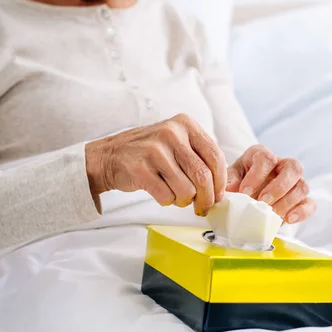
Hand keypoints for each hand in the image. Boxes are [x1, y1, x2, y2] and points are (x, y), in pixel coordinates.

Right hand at [86, 114, 226, 215]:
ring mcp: (154, 150)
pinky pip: (166, 196)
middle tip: (202, 207)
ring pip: (186, 190)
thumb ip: (199, 157)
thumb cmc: (150, 154)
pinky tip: (161, 193)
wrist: (110, 156)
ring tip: (176, 196)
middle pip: (203, 176)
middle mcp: (171, 133)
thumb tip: (221, 187)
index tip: (217, 196)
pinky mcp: (140, 168)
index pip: (215, 157)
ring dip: (184, 201)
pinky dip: (167, 201)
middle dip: (206, 199)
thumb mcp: (177, 141)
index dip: (220, 182)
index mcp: (185, 124)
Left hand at [227, 145, 315, 223]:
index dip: (257, 175)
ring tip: (273, 214)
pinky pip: (310, 203)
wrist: (246, 197)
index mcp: (263, 155)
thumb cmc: (239, 182)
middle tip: (263, 201)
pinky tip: (288, 219)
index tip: (244, 192)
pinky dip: (302, 212)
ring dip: (288, 201)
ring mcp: (294, 182)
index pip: (266, 158)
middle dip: (278, 186)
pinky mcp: (301, 200)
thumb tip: (230, 188)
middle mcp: (282, 165)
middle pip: (293, 167)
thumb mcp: (231, 178)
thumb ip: (230, 181)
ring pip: (303, 186)